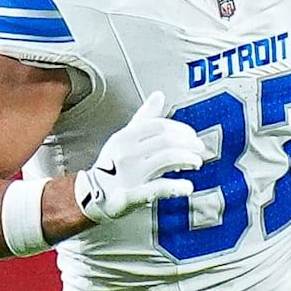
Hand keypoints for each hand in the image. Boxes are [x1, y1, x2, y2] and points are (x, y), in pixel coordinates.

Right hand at [74, 91, 203, 222]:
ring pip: (165, 160)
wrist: (91, 194)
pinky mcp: (132, 195)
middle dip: (188, 144)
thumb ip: (144, 117)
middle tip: (200, 149)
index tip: (192, 136)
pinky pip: (158, 188)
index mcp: (125, 136)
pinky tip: (188, 187)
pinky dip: (176, 187)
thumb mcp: (124, 136)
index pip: (159, 125)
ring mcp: (129, 174)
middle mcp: (127, 153)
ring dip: (186, 159)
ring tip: (197, 163)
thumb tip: (159, 95)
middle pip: (165, 141)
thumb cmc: (112, 163)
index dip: (180, 129)